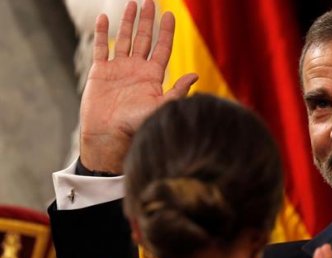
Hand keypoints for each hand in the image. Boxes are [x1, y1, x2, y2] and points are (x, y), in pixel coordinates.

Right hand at [80, 0, 197, 172]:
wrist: (109, 136)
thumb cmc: (136, 125)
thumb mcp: (160, 107)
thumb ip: (177, 91)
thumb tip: (195, 75)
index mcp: (153, 76)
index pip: (162, 48)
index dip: (166, 32)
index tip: (170, 15)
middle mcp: (137, 69)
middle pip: (144, 39)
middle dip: (147, 20)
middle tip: (150, 2)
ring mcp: (119, 69)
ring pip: (125, 39)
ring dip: (128, 22)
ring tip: (132, 4)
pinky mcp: (101, 71)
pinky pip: (102, 47)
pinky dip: (102, 33)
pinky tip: (103, 18)